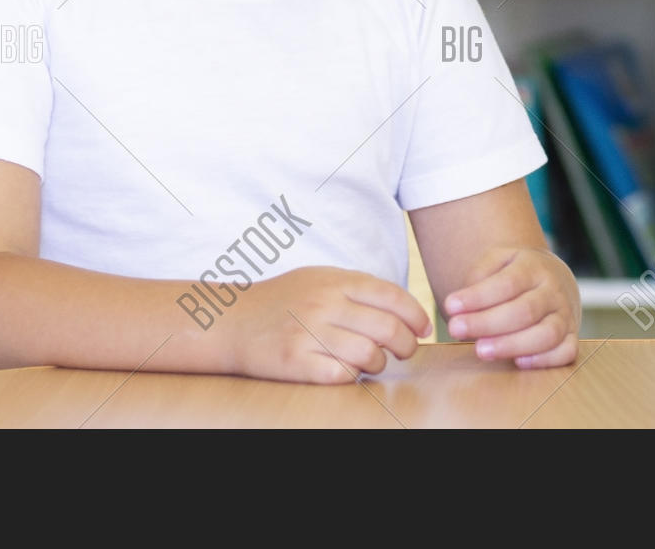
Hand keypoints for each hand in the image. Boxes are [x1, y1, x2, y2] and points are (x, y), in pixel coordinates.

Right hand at [224, 266, 432, 383]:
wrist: (230, 321)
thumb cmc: (282, 300)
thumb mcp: (319, 278)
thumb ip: (358, 288)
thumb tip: (404, 307)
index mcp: (335, 281)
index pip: (393, 296)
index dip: (416, 315)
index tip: (423, 328)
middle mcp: (325, 304)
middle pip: (388, 328)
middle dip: (407, 344)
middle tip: (406, 350)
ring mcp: (309, 333)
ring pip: (370, 354)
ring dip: (380, 362)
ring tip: (374, 360)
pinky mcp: (296, 362)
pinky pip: (342, 375)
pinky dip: (353, 376)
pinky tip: (348, 370)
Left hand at [443, 246, 579, 368]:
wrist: (551, 277)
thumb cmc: (515, 273)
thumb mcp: (497, 261)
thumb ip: (478, 277)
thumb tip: (461, 305)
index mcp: (534, 267)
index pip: (507, 283)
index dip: (478, 297)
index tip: (450, 306)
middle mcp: (553, 291)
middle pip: (525, 310)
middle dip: (487, 323)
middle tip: (456, 329)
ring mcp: (565, 315)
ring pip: (547, 334)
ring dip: (512, 345)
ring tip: (480, 351)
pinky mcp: (570, 338)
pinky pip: (565, 352)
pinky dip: (544, 360)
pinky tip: (518, 361)